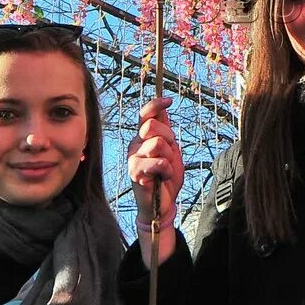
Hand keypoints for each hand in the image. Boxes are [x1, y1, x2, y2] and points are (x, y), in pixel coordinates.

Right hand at [128, 96, 181, 268]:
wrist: (162, 204)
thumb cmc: (166, 178)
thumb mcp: (171, 151)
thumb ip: (166, 133)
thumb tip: (164, 109)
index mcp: (143, 138)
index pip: (145, 115)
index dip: (155, 105)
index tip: (169, 100)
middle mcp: (135, 145)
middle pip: (151, 127)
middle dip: (168, 137)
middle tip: (170, 154)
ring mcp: (133, 159)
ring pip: (157, 144)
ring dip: (169, 157)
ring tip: (166, 169)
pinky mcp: (135, 173)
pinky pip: (157, 162)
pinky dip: (167, 169)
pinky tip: (164, 177)